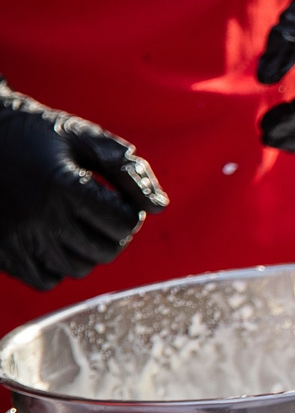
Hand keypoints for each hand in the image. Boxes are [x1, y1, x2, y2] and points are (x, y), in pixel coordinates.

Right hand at [0, 88, 165, 292]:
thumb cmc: (38, 132)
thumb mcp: (84, 138)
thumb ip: (127, 169)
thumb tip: (160, 207)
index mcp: (64, 187)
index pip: (124, 223)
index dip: (131, 211)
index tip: (116, 196)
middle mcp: (38, 218)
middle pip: (106, 251)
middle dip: (115, 233)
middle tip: (102, 212)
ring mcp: (16, 239)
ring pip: (77, 269)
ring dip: (89, 251)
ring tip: (79, 224)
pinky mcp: (0, 252)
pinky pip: (45, 280)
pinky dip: (58, 266)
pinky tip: (55, 239)